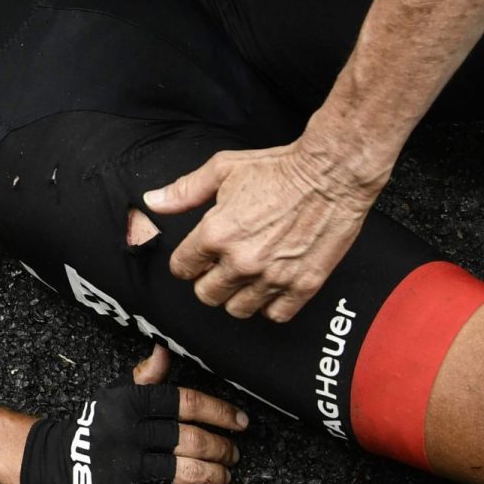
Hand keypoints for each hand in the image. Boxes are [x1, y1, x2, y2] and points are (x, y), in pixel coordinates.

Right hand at [18, 345, 243, 483]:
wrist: (49, 460)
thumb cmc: (94, 425)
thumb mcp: (116, 394)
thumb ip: (147, 376)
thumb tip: (166, 348)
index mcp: (131, 402)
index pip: (186, 402)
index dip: (219, 412)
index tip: (240, 422)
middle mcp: (129, 432)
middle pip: (191, 439)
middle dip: (221, 448)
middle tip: (233, 454)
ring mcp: (125, 467)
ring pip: (184, 471)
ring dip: (213, 475)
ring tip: (225, 477)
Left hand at [144, 138, 383, 322]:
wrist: (330, 174)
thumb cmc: (278, 168)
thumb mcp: (223, 170)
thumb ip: (185, 191)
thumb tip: (153, 202)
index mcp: (215, 234)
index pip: (182, 269)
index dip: (187, 262)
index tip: (197, 256)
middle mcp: (241, 261)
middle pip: (207, 295)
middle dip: (208, 280)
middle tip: (221, 265)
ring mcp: (273, 277)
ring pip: (238, 309)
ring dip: (238, 295)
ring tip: (246, 275)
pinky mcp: (303, 286)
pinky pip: (275, 314)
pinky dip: (271, 304)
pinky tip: (271, 285)